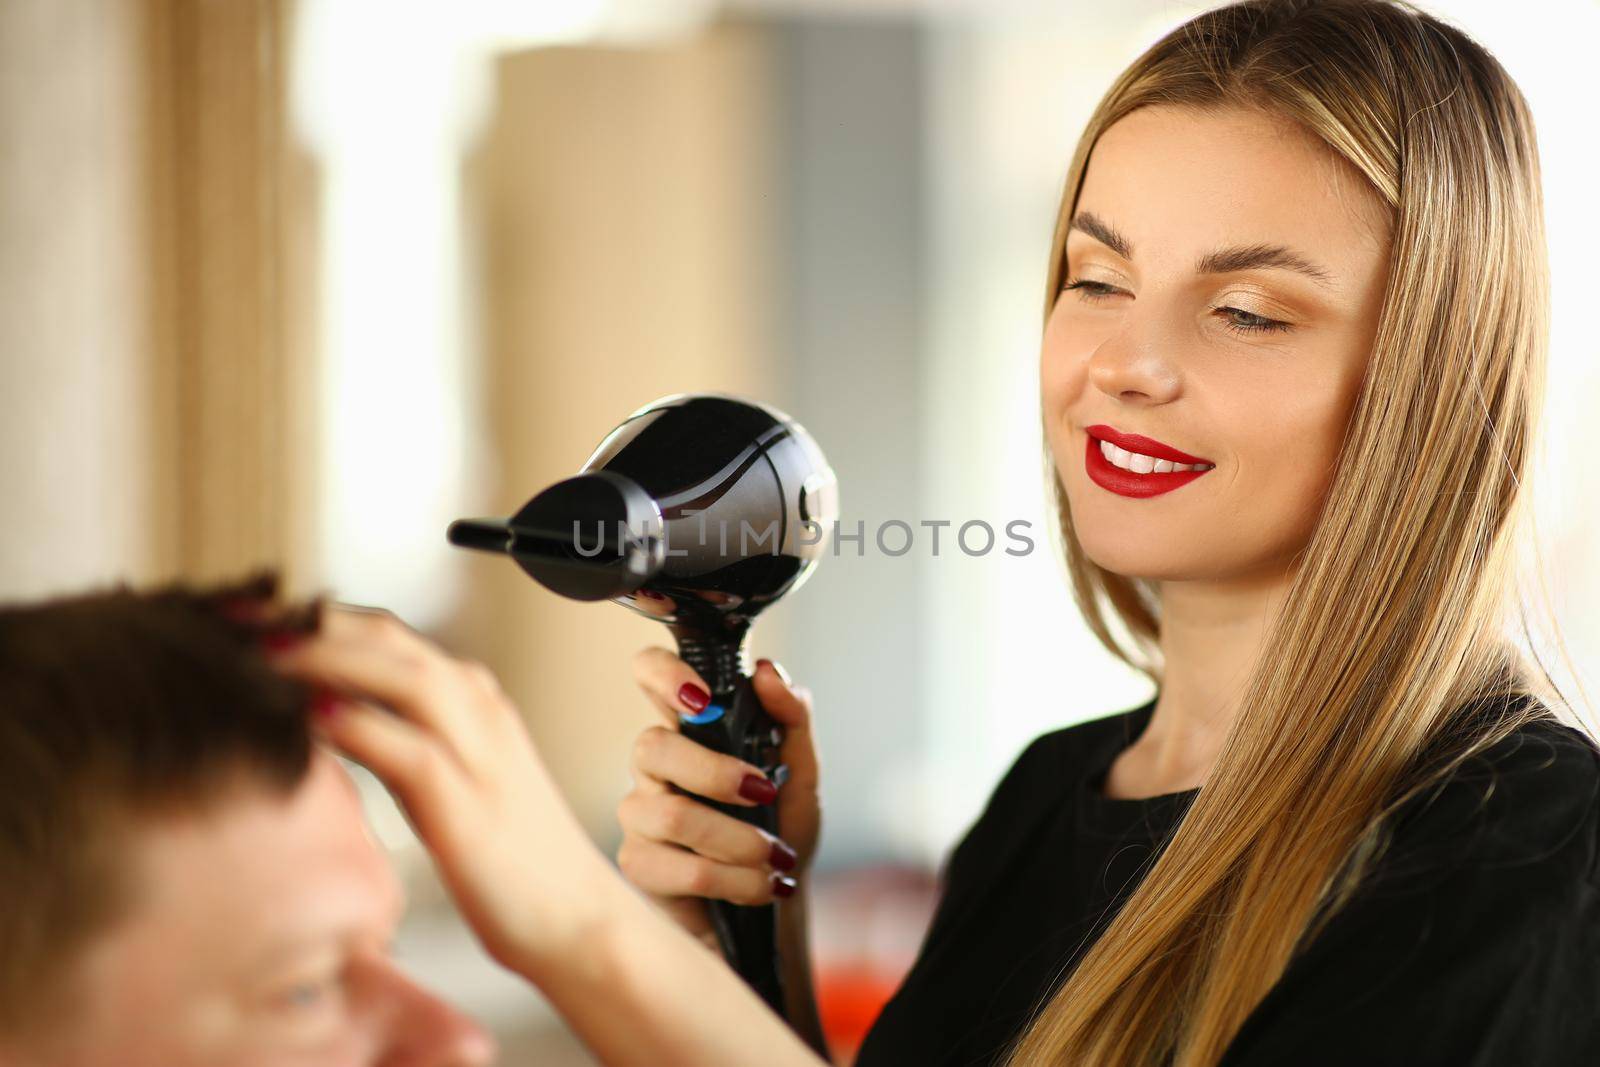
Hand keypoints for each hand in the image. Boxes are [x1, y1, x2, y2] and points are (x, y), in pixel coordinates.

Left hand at [266, 604, 620, 973]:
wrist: (575, 921)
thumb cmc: (505, 861)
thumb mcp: (446, 783)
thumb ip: (397, 741)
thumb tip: (317, 718)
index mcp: (473, 700)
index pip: (384, 634)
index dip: (314, 619)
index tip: (246, 617)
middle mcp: (480, 710)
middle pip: (388, 638)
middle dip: (309, 622)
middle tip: (232, 619)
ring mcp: (481, 753)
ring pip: (403, 676)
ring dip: (329, 658)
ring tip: (258, 654)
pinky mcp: (472, 806)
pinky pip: (409, 750)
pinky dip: (357, 726)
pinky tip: (307, 719)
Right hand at [617, 649, 821, 949]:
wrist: (778, 901)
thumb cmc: (780, 826)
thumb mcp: (801, 770)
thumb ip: (790, 718)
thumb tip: (769, 673)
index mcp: (690, 728)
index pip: (649, 674)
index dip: (663, 673)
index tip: (702, 696)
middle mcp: (654, 766)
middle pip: (651, 746)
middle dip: (715, 773)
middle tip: (763, 793)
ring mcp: (640, 816)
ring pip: (672, 816)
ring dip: (739, 841)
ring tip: (775, 858)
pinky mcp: (640, 866)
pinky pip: (684, 869)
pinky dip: (737, 880)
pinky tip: (761, 886)